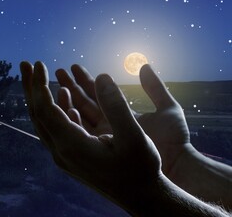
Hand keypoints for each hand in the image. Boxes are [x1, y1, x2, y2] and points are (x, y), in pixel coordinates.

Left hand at [20, 61, 162, 212]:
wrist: (142, 197)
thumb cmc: (140, 169)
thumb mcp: (134, 137)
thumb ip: (117, 106)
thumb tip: (102, 76)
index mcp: (72, 146)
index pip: (45, 110)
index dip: (39, 85)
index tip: (39, 63)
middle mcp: (62, 152)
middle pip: (38, 114)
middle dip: (31, 87)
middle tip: (26, 63)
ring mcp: (65, 154)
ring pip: (46, 120)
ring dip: (42, 96)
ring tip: (39, 75)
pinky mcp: (72, 154)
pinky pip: (58, 127)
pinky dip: (57, 108)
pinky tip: (64, 96)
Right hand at [56, 64, 189, 176]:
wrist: (178, 170)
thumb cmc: (175, 140)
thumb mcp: (168, 109)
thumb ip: (155, 87)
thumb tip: (143, 65)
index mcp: (122, 115)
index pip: (99, 93)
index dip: (85, 79)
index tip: (74, 66)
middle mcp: (111, 125)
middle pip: (85, 103)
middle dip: (70, 87)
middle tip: (58, 72)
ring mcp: (105, 138)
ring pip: (80, 116)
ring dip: (67, 100)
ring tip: (56, 85)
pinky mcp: (102, 149)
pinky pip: (83, 132)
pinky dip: (73, 119)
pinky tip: (64, 107)